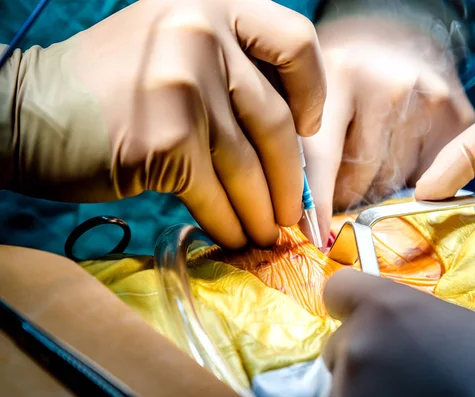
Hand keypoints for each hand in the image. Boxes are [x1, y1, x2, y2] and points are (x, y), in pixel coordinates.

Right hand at [1, 0, 325, 249]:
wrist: (29, 111)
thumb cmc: (109, 87)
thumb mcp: (176, 51)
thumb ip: (232, 76)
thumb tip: (292, 141)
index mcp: (214, 6)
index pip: (296, 44)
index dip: (312, 93)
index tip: (307, 129)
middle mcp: (202, 35)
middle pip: (275, 122)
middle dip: (289, 180)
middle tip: (290, 212)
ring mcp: (184, 85)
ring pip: (248, 166)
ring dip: (261, 211)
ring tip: (266, 232)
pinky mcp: (166, 139)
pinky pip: (216, 194)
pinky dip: (229, 222)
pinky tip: (233, 235)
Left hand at [301, 16, 474, 242]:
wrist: (394, 36)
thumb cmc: (343, 72)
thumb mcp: (309, 90)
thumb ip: (299, 144)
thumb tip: (301, 217)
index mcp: (339, 76)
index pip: (322, 158)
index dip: (317, 205)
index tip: (313, 237)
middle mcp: (389, 88)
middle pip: (358, 183)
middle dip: (341, 197)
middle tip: (337, 183)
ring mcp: (429, 103)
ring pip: (390, 188)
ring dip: (373, 190)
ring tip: (368, 156)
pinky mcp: (457, 118)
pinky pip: (425, 181)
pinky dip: (407, 182)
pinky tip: (398, 154)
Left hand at [322, 268, 474, 396]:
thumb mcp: (445, 320)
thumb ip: (403, 317)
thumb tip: (381, 329)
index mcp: (384, 304)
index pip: (336, 289)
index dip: (351, 307)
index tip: (363, 321)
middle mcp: (358, 339)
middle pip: (340, 344)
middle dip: (364, 356)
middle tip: (404, 372)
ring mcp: (351, 382)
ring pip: (342, 380)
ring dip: (366, 386)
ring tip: (412, 393)